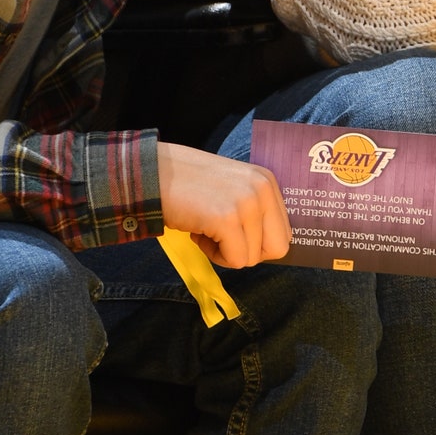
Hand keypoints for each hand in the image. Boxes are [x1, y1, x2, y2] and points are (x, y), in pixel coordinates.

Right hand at [157, 141, 290, 268]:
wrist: (151, 174)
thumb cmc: (187, 185)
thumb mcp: (232, 189)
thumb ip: (254, 211)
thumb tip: (266, 249)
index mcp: (267, 181)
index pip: (284, 233)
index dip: (256, 242)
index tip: (231, 232)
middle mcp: (262, 189)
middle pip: (277, 248)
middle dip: (248, 252)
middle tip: (221, 237)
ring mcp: (246, 203)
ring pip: (252, 258)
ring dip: (224, 252)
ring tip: (203, 228)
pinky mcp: (227, 218)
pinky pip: (235, 260)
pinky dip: (214, 256)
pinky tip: (197, 234)